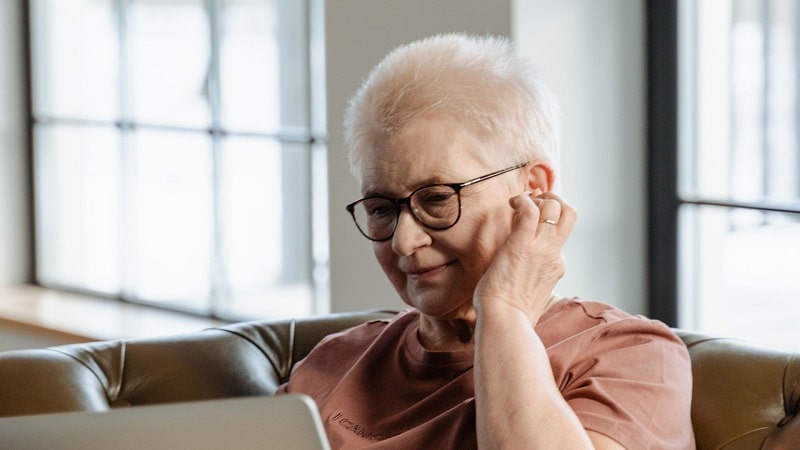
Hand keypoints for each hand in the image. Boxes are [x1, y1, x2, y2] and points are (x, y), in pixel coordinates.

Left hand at [473, 191, 576, 324]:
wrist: (506, 322)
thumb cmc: (512, 315)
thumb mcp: (533, 296)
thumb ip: (535, 284)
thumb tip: (528, 284)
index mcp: (557, 267)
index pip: (561, 235)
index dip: (549, 222)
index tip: (533, 219)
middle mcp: (554, 254)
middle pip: (570, 214)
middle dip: (555, 199)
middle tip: (535, 200)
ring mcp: (540, 248)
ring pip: (553, 207)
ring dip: (537, 197)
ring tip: (520, 201)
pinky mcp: (521, 244)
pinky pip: (530, 210)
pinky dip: (522, 200)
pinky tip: (511, 203)